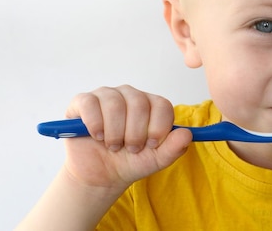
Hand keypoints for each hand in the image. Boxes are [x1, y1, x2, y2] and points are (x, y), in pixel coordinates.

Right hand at [61, 85, 191, 191]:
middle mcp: (130, 95)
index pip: (162, 105)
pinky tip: (97, 136)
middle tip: (130, 148)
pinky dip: (95, 124)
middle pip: (139, 103)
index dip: (158, 127)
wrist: (100, 175)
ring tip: (113, 145)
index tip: (151, 145)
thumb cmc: (130, 162)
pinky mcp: (83, 102)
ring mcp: (106, 96)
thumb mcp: (156, 160)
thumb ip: (174, 147)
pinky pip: (90, 104)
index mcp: (151, 105)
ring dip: (115, 132)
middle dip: (135, 134)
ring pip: (115, 104)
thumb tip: (187, 134)